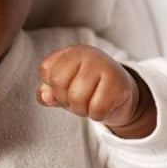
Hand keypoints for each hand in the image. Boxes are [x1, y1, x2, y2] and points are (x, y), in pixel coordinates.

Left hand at [37, 44, 156, 138]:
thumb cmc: (88, 90)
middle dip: (66, 100)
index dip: (53, 87)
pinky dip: (97, 115)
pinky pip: (96, 109)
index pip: (46, 70)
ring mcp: (105, 66)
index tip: (68, 87)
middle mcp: (88, 54)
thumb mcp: (64, 89)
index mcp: (71, 52)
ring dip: (82, 110)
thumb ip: (48, 92)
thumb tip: (45, 96)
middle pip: (59, 84)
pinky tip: (104, 106)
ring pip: (77, 98)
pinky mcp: (119, 84)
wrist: (121, 97)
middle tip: (80, 98)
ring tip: (91, 102)